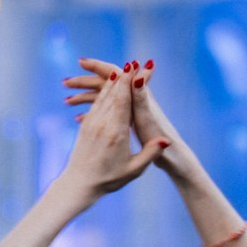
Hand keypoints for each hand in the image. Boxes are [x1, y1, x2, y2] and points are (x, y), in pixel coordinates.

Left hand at [64, 58, 194, 181]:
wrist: (79, 184)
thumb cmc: (109, 179)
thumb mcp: (133, 169)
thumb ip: (150, 153)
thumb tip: (166, 141)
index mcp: (116, 132)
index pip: (123, 100)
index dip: (130, 82)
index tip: (136, 68)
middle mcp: (102, 124)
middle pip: (113, 93)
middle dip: (123, 76)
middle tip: (133, 62)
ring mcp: (91, 124)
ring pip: (103, 97)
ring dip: (112, 82)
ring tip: (121, 69)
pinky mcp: (85, 126)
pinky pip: (96, 104)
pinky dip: (103, 93)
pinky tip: (108, 86)